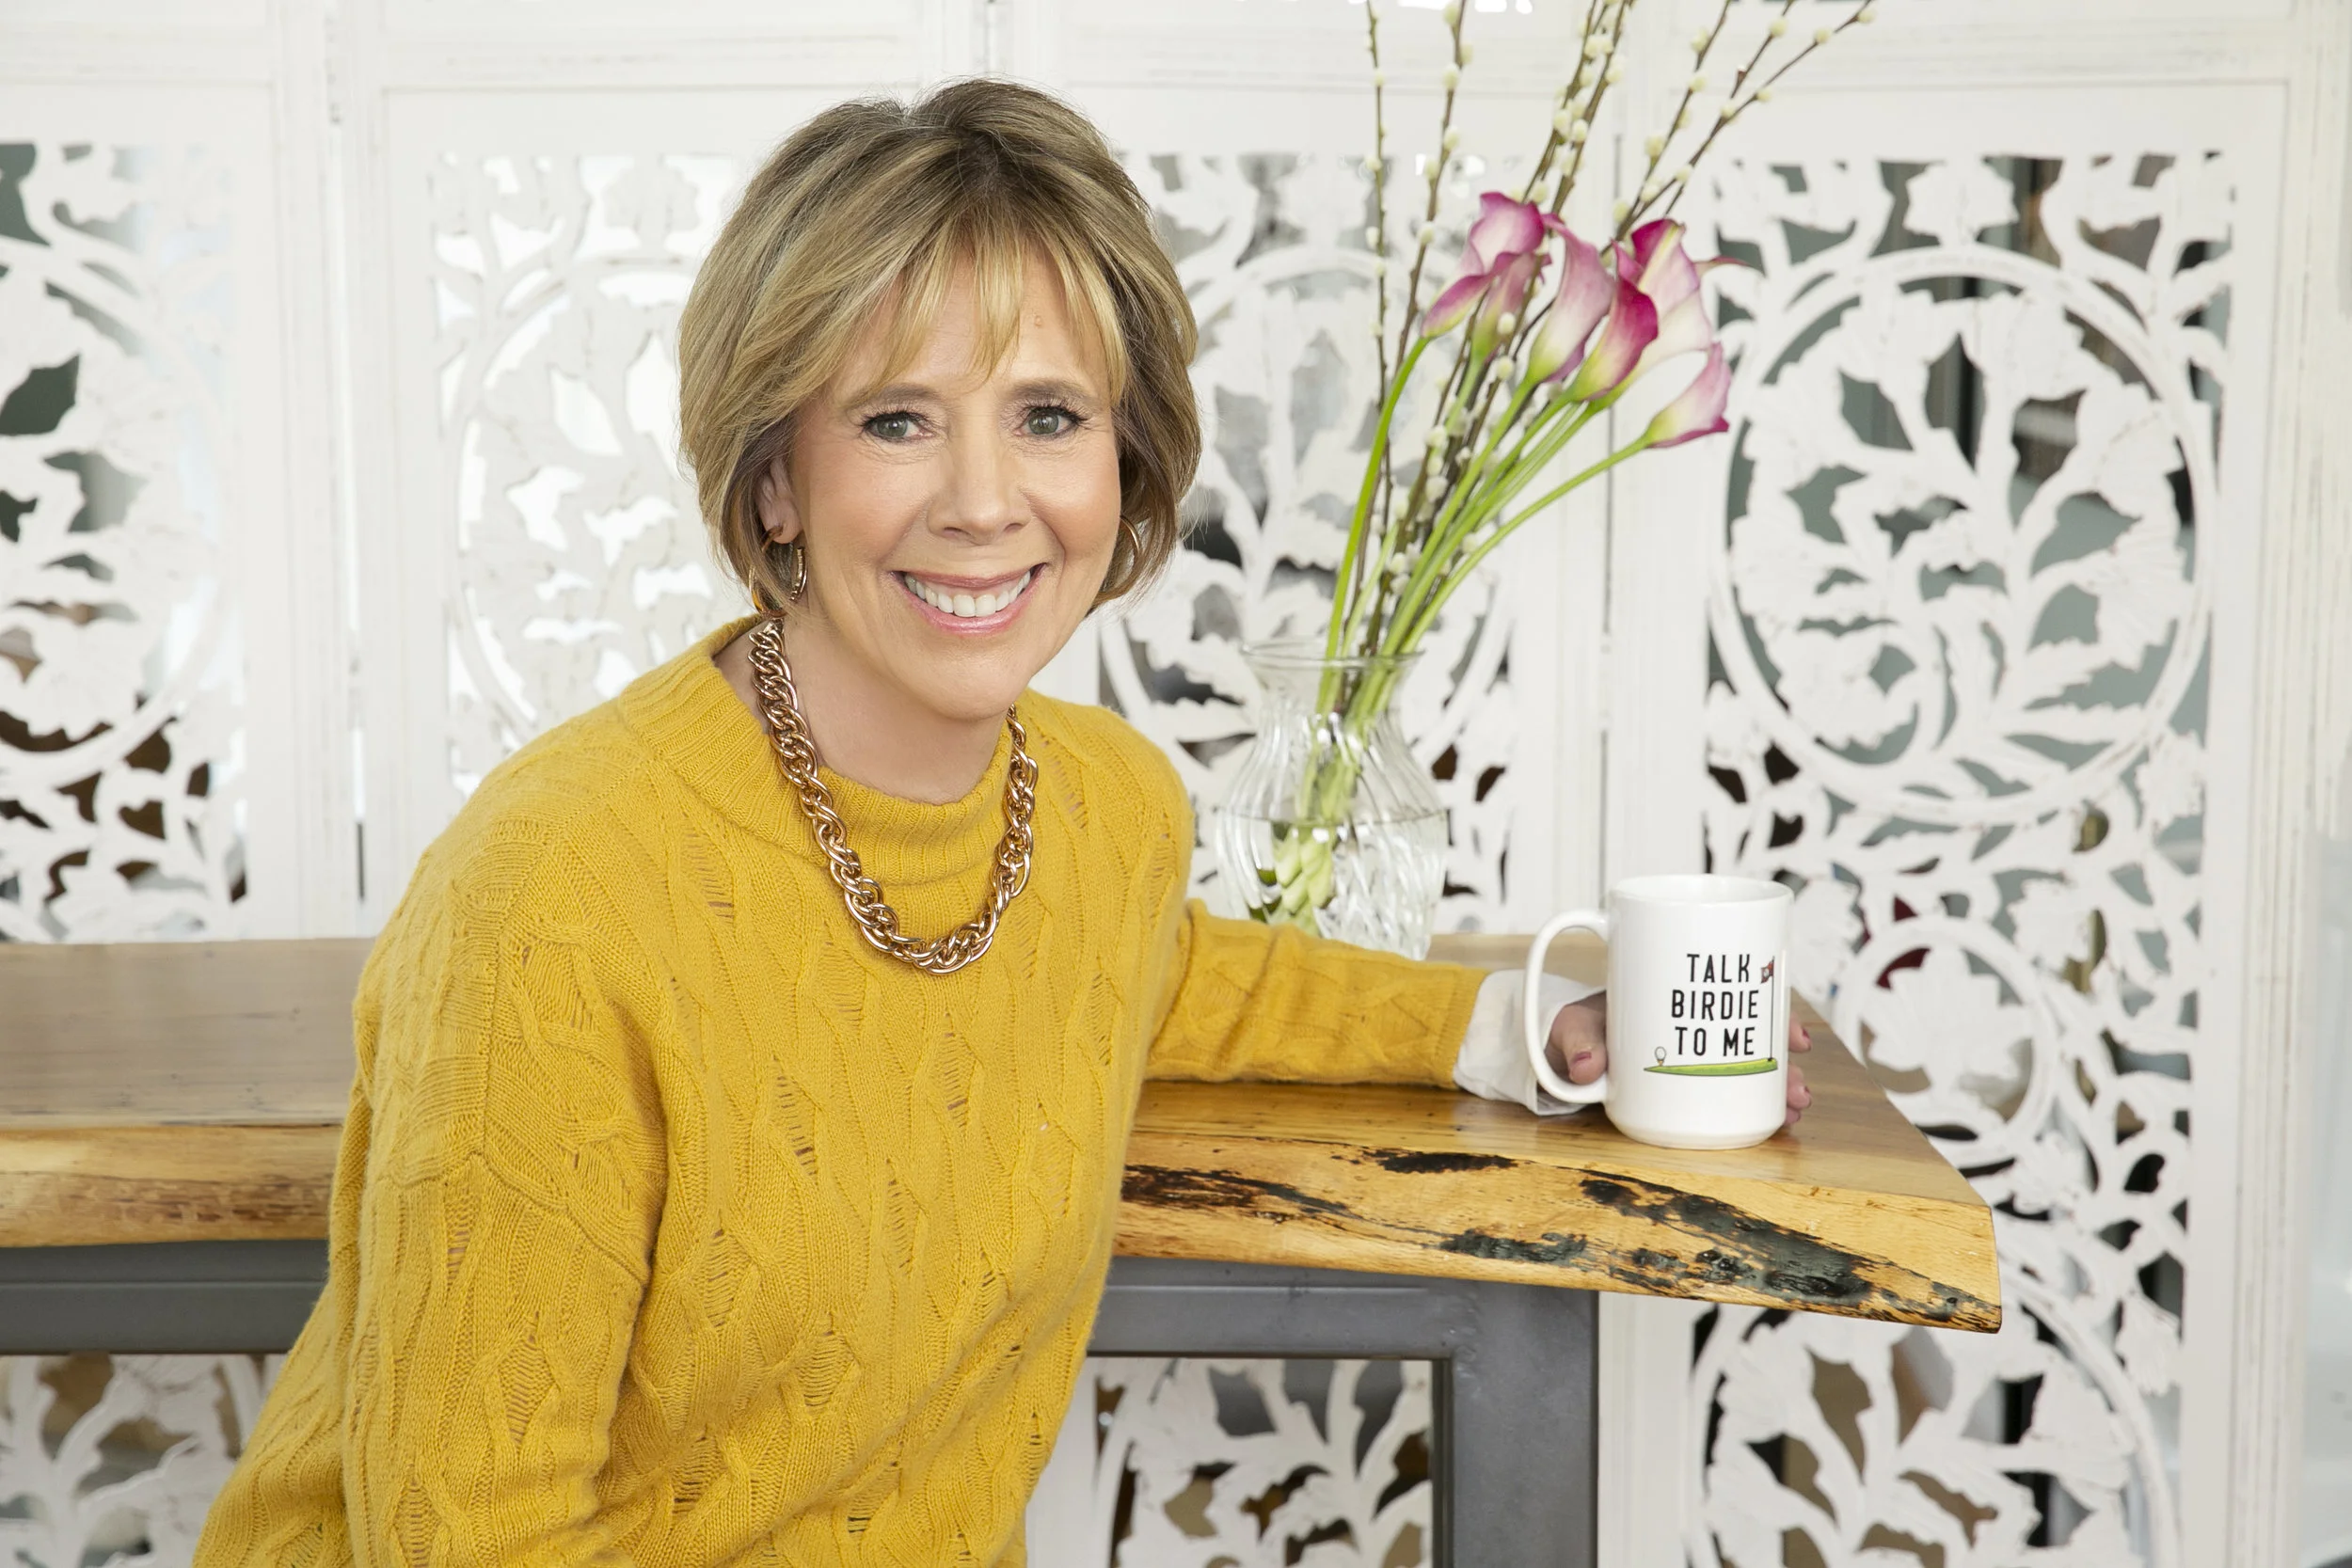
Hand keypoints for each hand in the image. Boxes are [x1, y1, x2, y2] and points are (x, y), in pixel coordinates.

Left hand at [1546, 993, 1815, 1128]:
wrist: (1560, 1054)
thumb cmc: (1575, 1030)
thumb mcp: (1573, 1028)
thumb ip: (1578, 1041)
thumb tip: (1590, 1066)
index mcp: (1674, 997)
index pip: (1734, 996)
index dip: (1770, 1011)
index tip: (1796, 1036)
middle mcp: (1692, 1027)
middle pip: (1751, 1036)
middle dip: (1783, 1063)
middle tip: (1801, 1089)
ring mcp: (1691, 1059)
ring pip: (1746, 1067)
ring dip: (1777, 1087)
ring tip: (1794, 1111)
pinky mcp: (1684, 1088)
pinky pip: (1727, 1093)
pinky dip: (1754, 1105)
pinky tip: (1776, 1120)